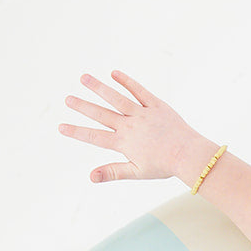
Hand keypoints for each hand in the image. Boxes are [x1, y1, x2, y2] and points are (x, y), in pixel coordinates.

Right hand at [60, 71, 207, 183]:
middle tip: (67, 98)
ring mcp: (143, 114)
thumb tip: (90, 177)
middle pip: (101, 114)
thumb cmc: (164, 165)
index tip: (61, 127)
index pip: (95, 137)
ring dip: (99, 87)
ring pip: (117, 98)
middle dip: (83, 107)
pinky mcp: (156, 105)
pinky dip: (127, 82)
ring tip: (84, 77)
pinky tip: (114, 73)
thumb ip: (112, 172)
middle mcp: (130, 126)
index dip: (77, 132)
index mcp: (124, 143)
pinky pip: (139, 91)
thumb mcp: (136, 172)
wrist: (189, 154)